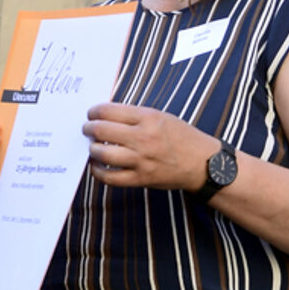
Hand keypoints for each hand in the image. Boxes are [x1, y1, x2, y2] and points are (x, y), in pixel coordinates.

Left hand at [82, 102, 215, 191]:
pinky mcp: (141, 178)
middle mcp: (143, 137)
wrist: (202, 163)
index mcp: (148, 117)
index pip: (109, 110)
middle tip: (87, 129)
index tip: (91, 114)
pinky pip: (110, 177)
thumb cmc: (182, 137)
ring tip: (93, 146)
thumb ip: (135, 115)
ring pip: (102, 153)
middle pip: (102, 130)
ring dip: (92, 148)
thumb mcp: (161, 116)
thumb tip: (106, 115)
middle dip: (88, 128)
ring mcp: (141, 160)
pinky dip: (98, 171)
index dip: (94, 112)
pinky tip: (97, 165)